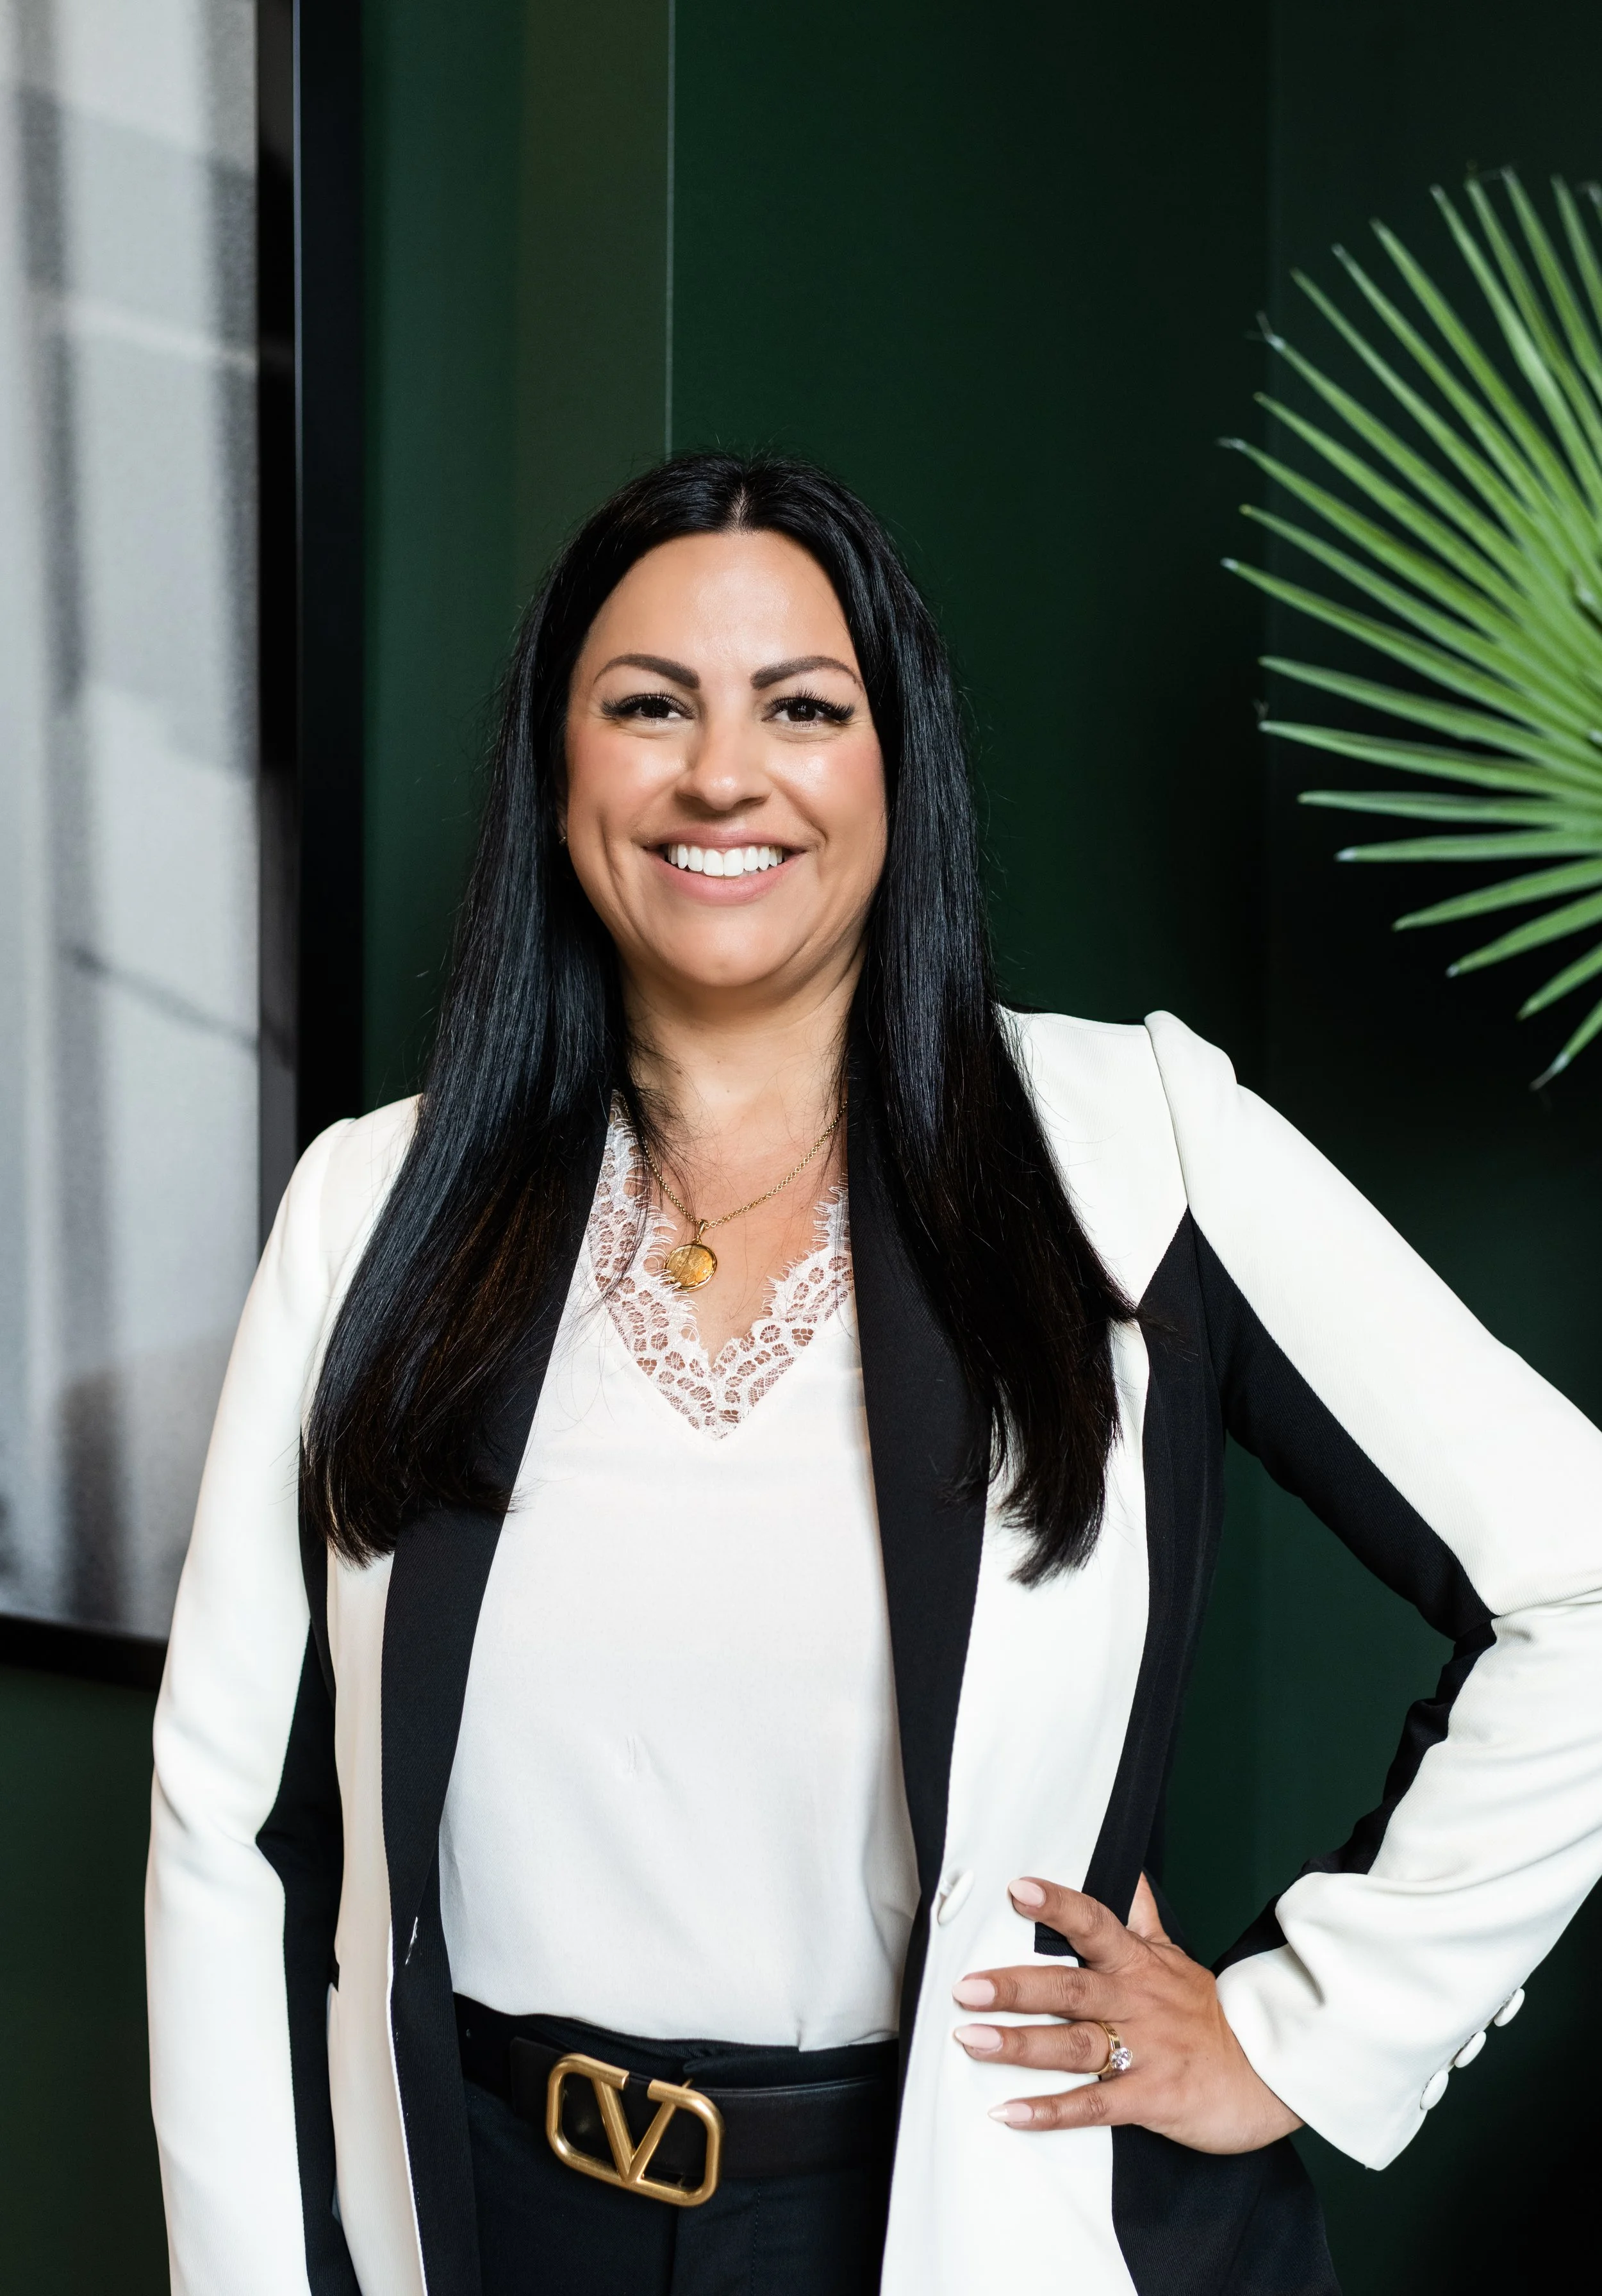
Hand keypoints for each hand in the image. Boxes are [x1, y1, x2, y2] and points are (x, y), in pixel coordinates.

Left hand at [951, 1874, 1300, 2153]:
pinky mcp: (1150, 2099)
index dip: (1057, 1905)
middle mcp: (1135, 2003)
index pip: (1094, 1924)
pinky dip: (1051, 2111)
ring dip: (1019, 2045)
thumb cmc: (1211, 2014)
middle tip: (966, 1986)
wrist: (1269, 2074)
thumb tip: (1128, 1871)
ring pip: (1073, 2045)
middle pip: (1070, 1988)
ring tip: (972, 2039)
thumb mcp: (1176, 1958)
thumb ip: (1142, 1918)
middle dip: (1017, 1986)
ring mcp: (1143, 2052)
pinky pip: (1093, 2106)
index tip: (1017, 1889)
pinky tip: (1010, 2112)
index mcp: (1138, 1965)